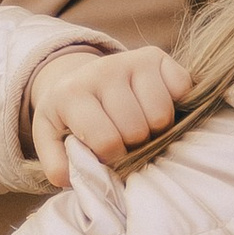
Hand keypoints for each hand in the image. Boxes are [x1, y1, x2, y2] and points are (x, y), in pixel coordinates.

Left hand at [28, 44, 191, 183]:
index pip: (107, 141)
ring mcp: (131, 60)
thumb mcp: (51, 139)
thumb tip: (72, 178)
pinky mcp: (155, 56)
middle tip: (125, 141)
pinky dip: (176, 105)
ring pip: (162, 115)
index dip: (113, 158)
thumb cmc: (70, 117)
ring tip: (140, 127)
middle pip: (137, 130)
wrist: (81, 78)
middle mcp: (102, 70)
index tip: (108, 155)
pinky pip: (182, 89)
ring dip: (156, 130)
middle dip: (135, 145)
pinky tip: (155, 108)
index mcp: (71, 94)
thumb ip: (56, 164)